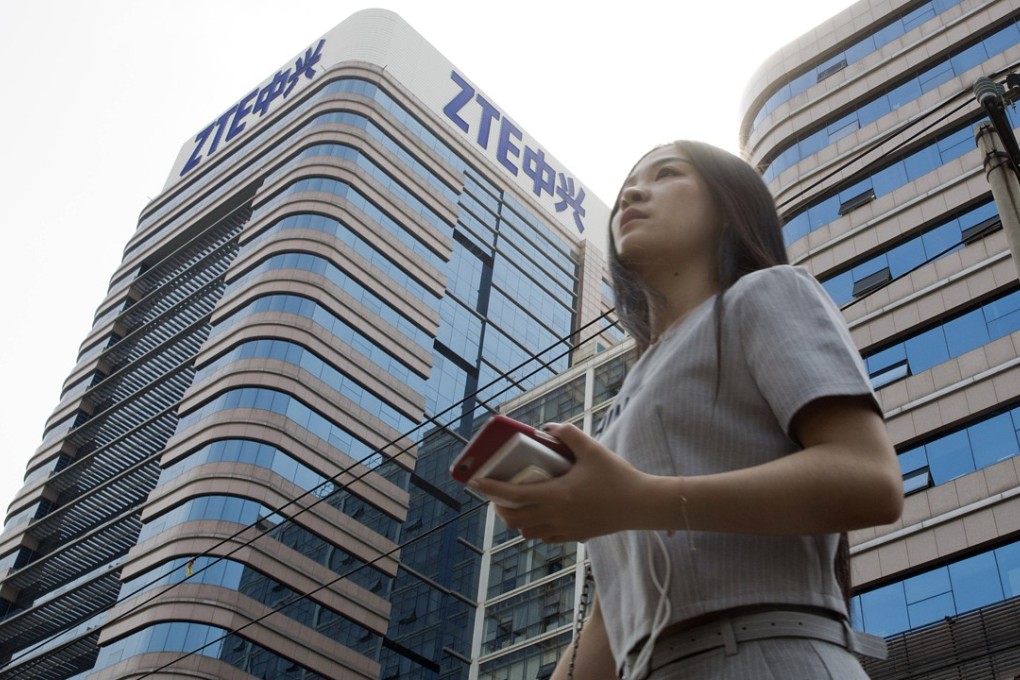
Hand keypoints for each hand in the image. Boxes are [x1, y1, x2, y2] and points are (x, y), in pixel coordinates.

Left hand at [470, 422, 653, 542]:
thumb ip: (568, 434)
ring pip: (526, 531)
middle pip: (513, 519)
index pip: (513, 495)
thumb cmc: (618, 476)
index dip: (490, 489)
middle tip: (496, 491)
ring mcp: (564, 530)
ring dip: (515, 518)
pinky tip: (538, 513)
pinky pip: (543, 537)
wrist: (641, 505)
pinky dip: (533, 527)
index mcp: (556, 495)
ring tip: (515, 502)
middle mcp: (555, 516)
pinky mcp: (574, 536)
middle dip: (499, 506)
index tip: (475, 482)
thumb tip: (546, 429)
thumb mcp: (593, 449)